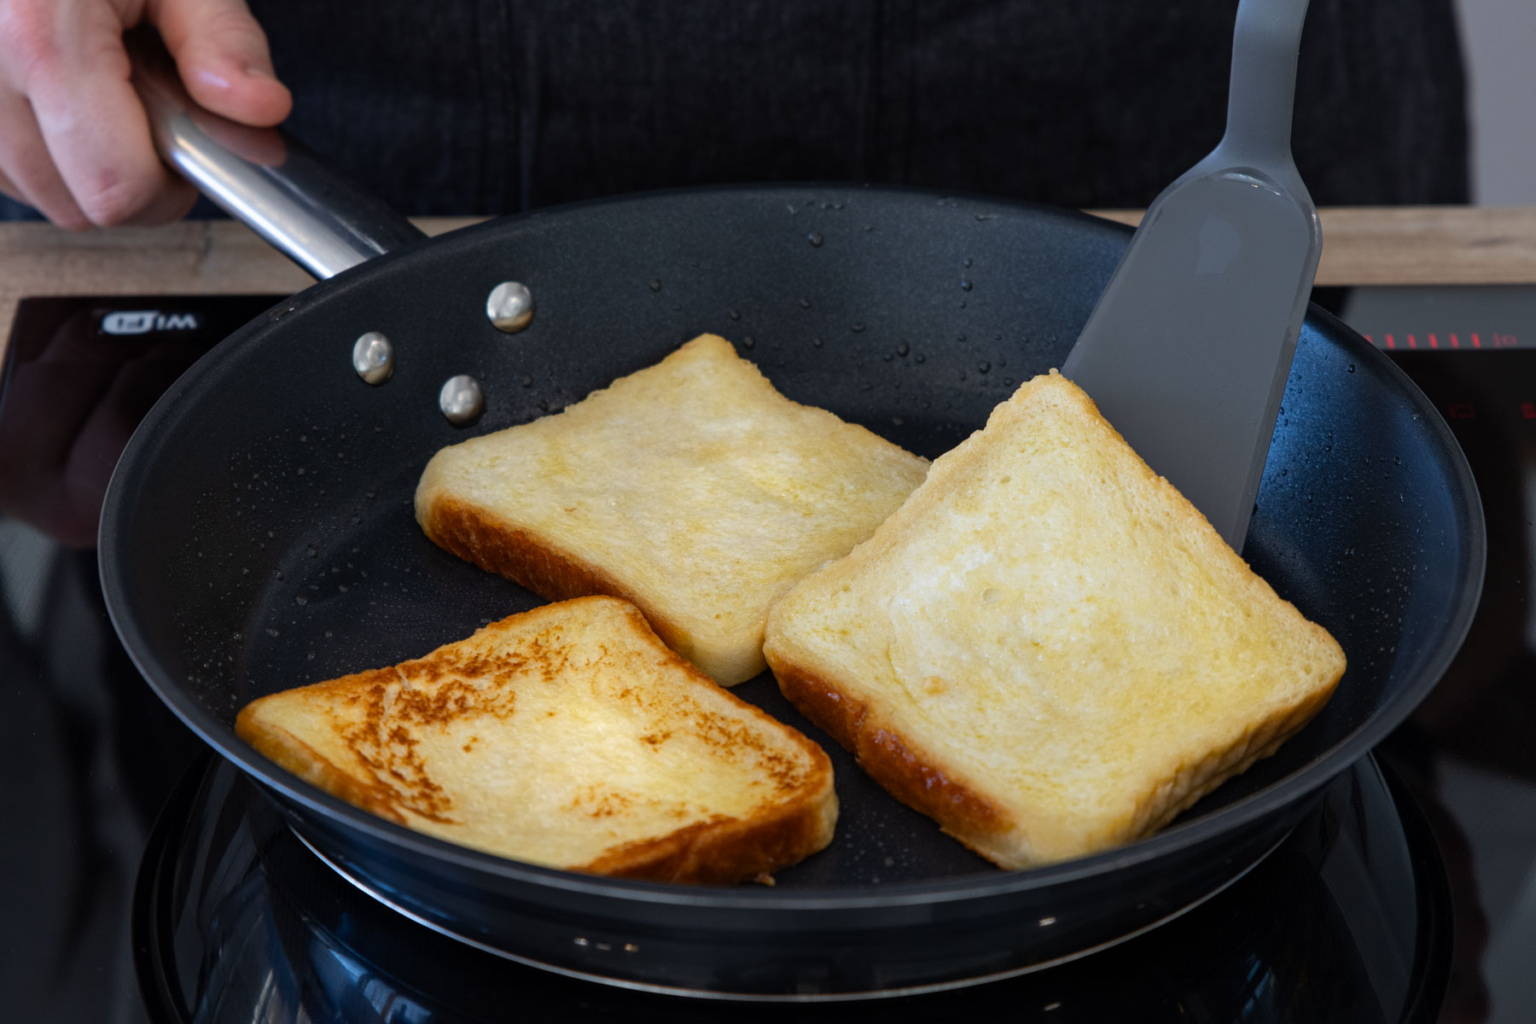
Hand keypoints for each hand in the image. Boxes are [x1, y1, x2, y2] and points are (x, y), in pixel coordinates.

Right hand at [0, 0, 290, 227]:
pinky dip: (35, 144)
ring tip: (97, 86)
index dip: (165, 190)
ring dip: (75, 162)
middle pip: (70, 203)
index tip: (185, 155)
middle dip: (124, 179)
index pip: (113, 187)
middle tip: (148, 114)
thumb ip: (223, 41)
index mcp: (37, 32)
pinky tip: (57, 92)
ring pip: (29, 190)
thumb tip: (257, 107)